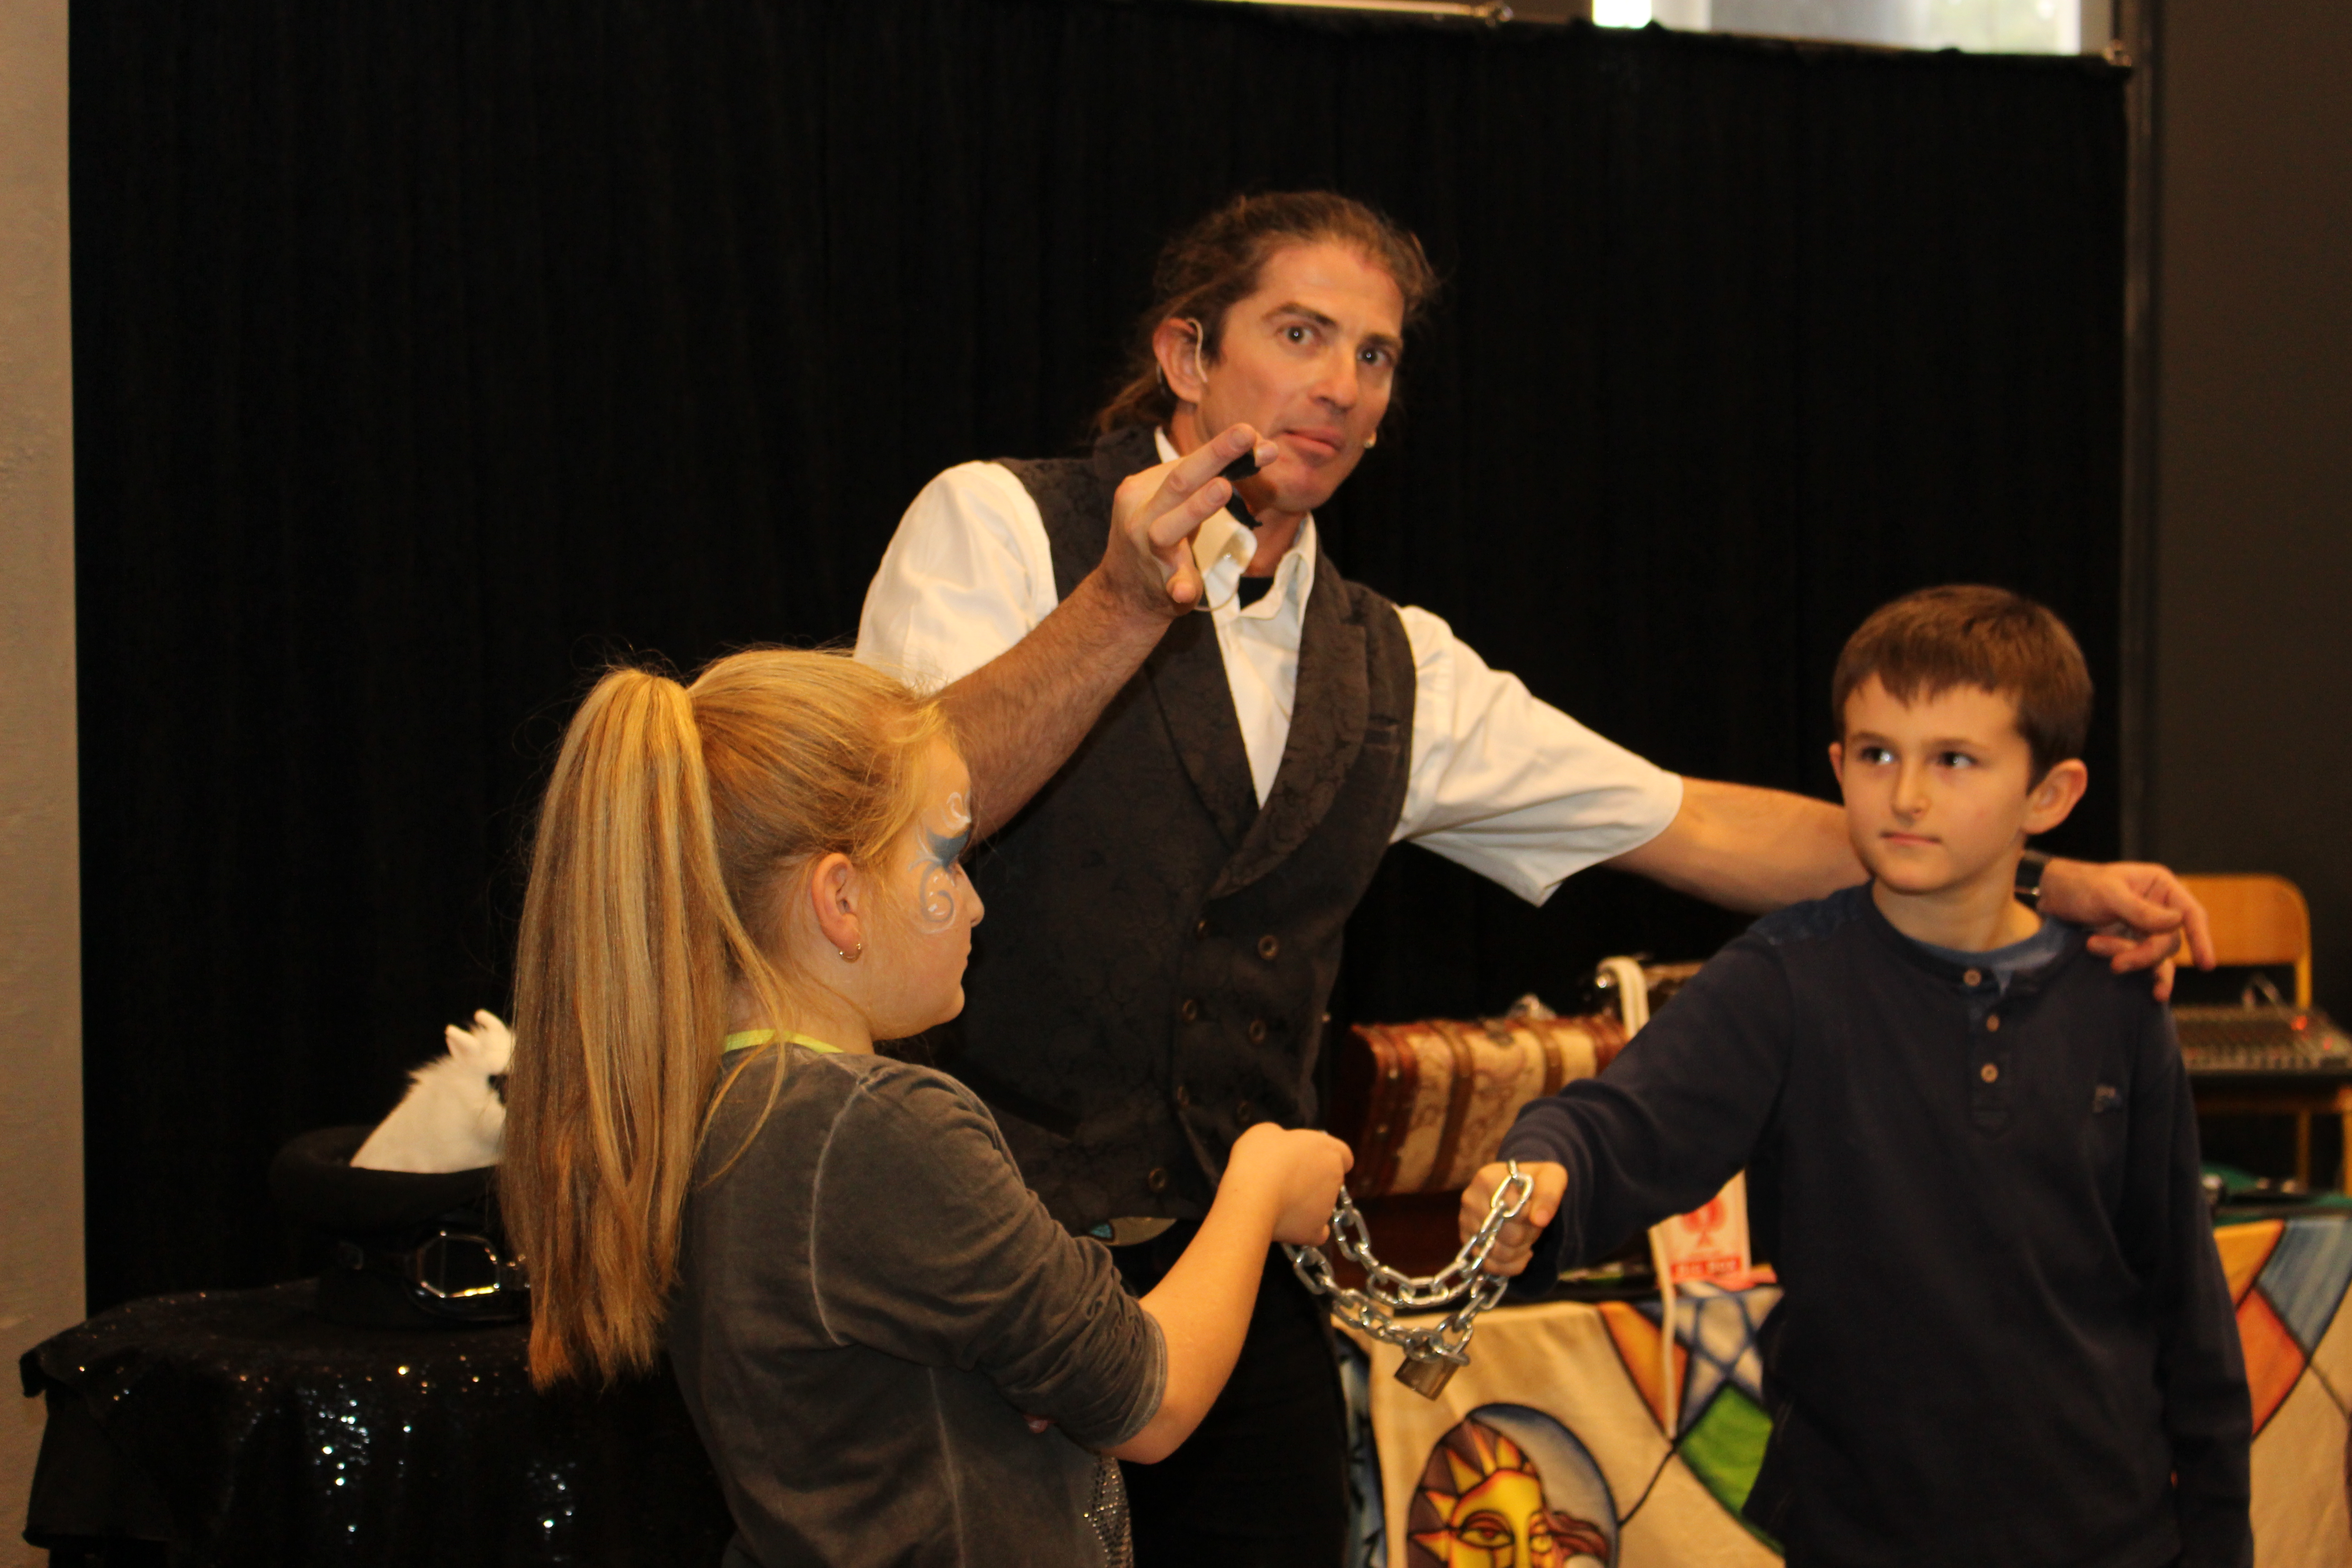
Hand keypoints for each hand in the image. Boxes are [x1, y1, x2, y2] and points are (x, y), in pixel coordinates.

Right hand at [1099, 424, 1276, 617]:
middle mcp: (1140, 514)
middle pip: (1179, 482)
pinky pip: (1171, 585)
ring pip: (1167, 528)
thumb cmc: (1158, 534)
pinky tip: (1185, 591)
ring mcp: (1147, 550)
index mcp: (1143, 488)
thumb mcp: (1179, 503)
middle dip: (1214, 456)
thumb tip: (1265, 447)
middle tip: (1246, 434)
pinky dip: (1179, 586)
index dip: (1222, 448)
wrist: (1123, 594)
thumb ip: (1213, 476)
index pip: (1185, 463)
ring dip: (1196, 508)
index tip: (1253, 435)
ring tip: (1223, 488)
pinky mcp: (1161, 584)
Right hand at [1228, 1123, 1353, 1246]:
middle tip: (1285, 1179)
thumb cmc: (1260, 1157)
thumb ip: (1283, 1137)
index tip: (1307, 1159)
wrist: (1252, 1196)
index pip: (1343, 1155)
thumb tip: (1282, 1146)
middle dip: (1313, 1180)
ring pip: (1321, 1205)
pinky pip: (1317, 1232)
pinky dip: (1306, 1229)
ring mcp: (1328, 1207)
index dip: (1326, 1157)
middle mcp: (1335, 1178)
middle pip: (1330, 1179)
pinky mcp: (1315, 1232)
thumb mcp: (1266, 1132)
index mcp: (1329, 1150)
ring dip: (1306, 1203)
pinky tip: (1289, 1223)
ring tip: (1276, 1200)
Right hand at [1460, 1160, 1567, 1277]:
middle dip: (1527, 1237)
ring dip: (1519, 1253)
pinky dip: (1508, 1266)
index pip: (1515, 1214)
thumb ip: (1549, 1196)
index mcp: (1487, 1179)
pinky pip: (1488, 1265)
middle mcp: (1470, 1199)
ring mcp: (1465, 1221)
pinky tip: (1517, 1254)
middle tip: (1532, 1229)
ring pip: (1497, 1254)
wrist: (1517, 1186)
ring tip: (1525, 1240)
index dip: (1533, 1222)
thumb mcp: (1551, 1178)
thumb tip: (1539, 1220)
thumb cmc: (1535, 1182)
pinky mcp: (1466, 1240)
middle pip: (1507, 1237)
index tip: (1538, 1215)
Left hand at [2042, 859, 2216, 1001]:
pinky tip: (2155, 995)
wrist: (2051, 896)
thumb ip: (2140, 910)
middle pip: (2170, 941)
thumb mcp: (2107, 893)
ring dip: (2129, 958)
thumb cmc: (2079, 886)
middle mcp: (2160, 908)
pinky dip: (2146, 975)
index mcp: (2160, 886)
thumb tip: (2177, 923)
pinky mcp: (2132, 943)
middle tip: (2113, 960)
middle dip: (2142, 953)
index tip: (2206, 964)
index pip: (2191, 914)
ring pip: (2154, 955)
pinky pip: (2147, 963)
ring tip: (2093, 947)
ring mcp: (2146, 927)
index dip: (2202, 938)